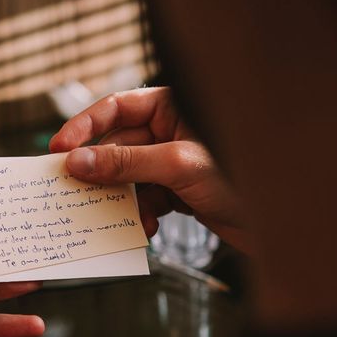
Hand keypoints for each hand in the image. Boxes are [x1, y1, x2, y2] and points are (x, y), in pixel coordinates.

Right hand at [49, 87, 249, 251]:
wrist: (277, 223)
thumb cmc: (240, 179)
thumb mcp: (177, 166)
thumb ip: (125, 162)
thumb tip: (78, 161)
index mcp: (172, 108)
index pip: (117, 108)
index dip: (84, 126)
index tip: (59, 148)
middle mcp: (168, 132)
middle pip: (116, 147)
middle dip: (100, 172)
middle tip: (75, 191)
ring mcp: (170, 163)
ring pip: (127, 177)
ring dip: (122, 200)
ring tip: (124, 217)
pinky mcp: (175, 191)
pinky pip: (143, 199)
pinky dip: (140, 215)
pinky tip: (148, 228)